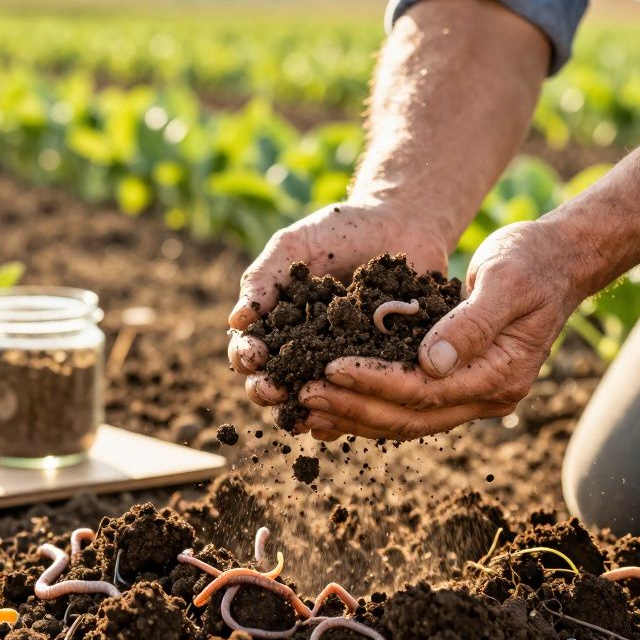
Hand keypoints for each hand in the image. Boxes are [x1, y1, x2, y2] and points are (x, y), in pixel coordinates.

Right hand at [227, 200, 451, 423]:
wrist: (404, 223)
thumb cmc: (343, 230)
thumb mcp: (296, 244)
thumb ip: (264, 277)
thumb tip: (235, 322)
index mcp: (277, 322)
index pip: (250, 349)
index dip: (246, 357)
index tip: (254, 355)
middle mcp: (305, 350)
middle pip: (275, 383)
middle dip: (267, 390)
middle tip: (274, 389)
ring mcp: (341, 363)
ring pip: (313, 400)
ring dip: (303, 409)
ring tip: (304, 409)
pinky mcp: (378, 370)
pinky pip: (359, 399)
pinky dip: (347, 413)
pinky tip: (343, 416)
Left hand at [294, 221, 584, 439]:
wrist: (558, 262)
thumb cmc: (532, 262)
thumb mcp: (505, 281)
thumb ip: (471, 322)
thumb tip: (431, 362)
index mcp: (501, 375)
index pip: (425, 391)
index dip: (375, 383)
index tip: (330, 368)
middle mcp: (489, 397)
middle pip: (410, 418)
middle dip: (354, 408)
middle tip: (303, 395)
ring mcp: (474, 396)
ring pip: (405, 421)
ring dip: (354, 415)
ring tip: (305, 406)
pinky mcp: (458, 385)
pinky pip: (408, 406)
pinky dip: (369, 406)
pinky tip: (331, 402)